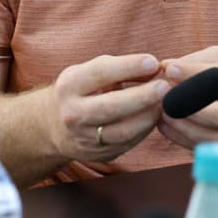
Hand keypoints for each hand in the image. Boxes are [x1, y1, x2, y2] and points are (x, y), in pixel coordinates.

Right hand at [50, 53, 167, 163]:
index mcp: (69, 85)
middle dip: (142, 96)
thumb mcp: (89, 73)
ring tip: (164, 104)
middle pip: (111, 106)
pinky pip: (127, 143)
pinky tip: (154, 117)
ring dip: (148, 116)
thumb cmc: (80, 91)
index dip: (129, 66)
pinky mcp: (97, 154)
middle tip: (164, 87)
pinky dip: (145, 130)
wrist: (53, 125)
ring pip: (123, 131)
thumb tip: (154, 67)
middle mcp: (72, 113)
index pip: (100, 73)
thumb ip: (119, 68)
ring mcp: (84, 137)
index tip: (152, 62)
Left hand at [158, 46, 217, 150]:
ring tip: (164, 114)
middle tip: (166, 101)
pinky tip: (169, 127)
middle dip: (190, 110)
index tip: (170, 70)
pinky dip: (184, 140)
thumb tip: (167, 67)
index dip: (194, 74)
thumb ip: (198, 60)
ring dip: (183, 128)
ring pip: (213, 138)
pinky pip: (210, 148)